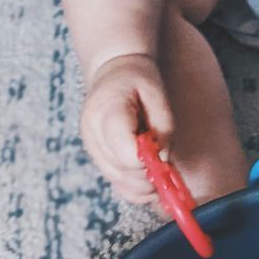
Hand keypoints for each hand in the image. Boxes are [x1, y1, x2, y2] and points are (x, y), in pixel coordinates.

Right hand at [81, 53, 173, 203]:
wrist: (113, 71)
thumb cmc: (138, 79)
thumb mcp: (157, 94)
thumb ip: (163, 126)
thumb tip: (163, 159)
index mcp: (106, 113)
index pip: (126, 154)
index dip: (149, 161)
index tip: (162, 153)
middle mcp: (92, 134)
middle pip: (122, 172)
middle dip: (148, 175)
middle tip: (167, 166)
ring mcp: (91, 147)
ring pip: (118, 181)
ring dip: (144, 183)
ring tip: (161, 170)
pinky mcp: (97, 156)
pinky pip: (116, 183)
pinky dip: (135, 187)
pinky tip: (150, 178)